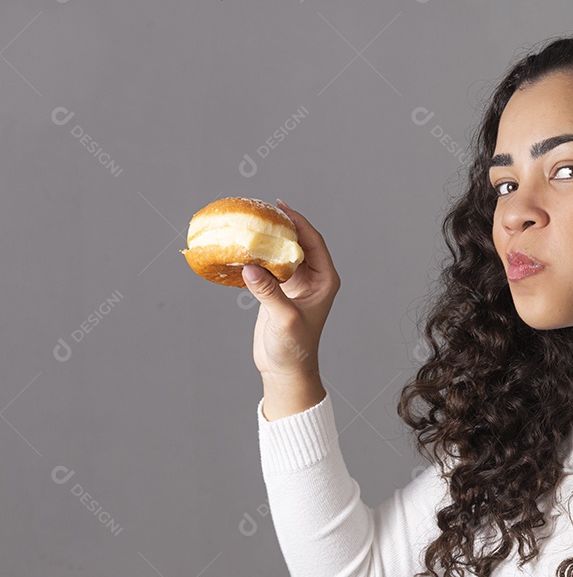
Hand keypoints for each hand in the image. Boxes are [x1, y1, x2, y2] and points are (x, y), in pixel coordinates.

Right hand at [242, 200, 340, 379]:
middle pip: (298, 242)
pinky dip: (257, 256)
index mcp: (325, 279)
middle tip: (262, 209)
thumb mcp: (284, 319)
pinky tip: (242, 247)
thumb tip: (250, 265)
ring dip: (268, 239)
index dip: (298, 222)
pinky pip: (269, 266)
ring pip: (282, 252)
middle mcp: (313, 278)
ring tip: (251, 222)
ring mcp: (296, 283)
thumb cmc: (295, 348)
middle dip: (282, 225)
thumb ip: (269, 292)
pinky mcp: (279, 290)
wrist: (285, 370)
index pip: (313, 242)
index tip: (281, 207)